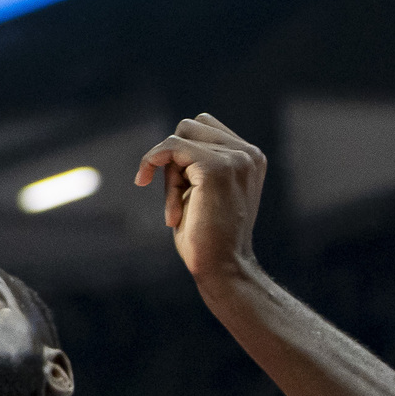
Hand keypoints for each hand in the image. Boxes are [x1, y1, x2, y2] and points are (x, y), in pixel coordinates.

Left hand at [135, 112, 267, 285]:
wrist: (222, 268)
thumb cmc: (208, 235)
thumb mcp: (204, 190)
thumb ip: (198, 162)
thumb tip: (172, 142)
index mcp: (250, 157)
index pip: (204, 128)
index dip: (184, 154)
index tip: (181, 189)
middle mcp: (249, 154)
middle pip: (191, 127)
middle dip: (176, 159)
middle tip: (178, 198)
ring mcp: (236, 159)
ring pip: (180, 136)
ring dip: (169, 169)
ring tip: (177, 206)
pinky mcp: (216, 168)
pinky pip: (170, 146)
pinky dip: (151, 161)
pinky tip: (143, 181)